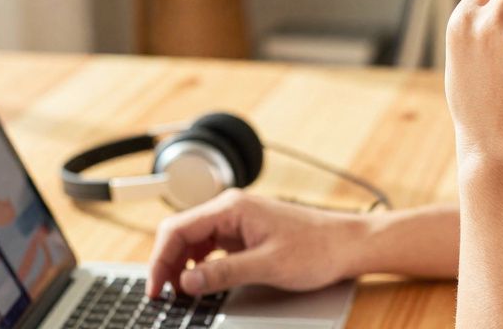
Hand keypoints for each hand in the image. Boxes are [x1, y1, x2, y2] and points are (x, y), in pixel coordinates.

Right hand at [145, 189, 366, 297]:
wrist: (347, 244)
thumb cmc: (317, 248)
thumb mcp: (267, 266)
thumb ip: (223, 274)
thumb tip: (187, 282)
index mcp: (232, 208)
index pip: (178, 229)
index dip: (160, 260)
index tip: (155, 288)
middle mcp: (231, 209)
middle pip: (181, 233)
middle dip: (167, 263)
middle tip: (162, 294)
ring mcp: (238, 220)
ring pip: (194, 240)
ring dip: (182, 264)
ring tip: (179, 292)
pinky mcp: (245, 233)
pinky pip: (211, 246)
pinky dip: (200, 264)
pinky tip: (201, 282)